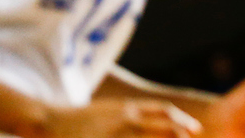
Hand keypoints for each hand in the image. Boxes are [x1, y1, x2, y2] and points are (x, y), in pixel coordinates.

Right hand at [38, 99, 202, 137]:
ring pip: (145, 137)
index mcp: (126, 109)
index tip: (195, 130)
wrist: (49, 122)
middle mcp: (124, 120)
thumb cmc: (82, 121)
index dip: (181, 121)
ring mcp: (113, 134)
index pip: (162, 112)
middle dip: (178, 135)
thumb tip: (150, 122)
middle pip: (161, 127)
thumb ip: (131, 116)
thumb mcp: (111, 112)